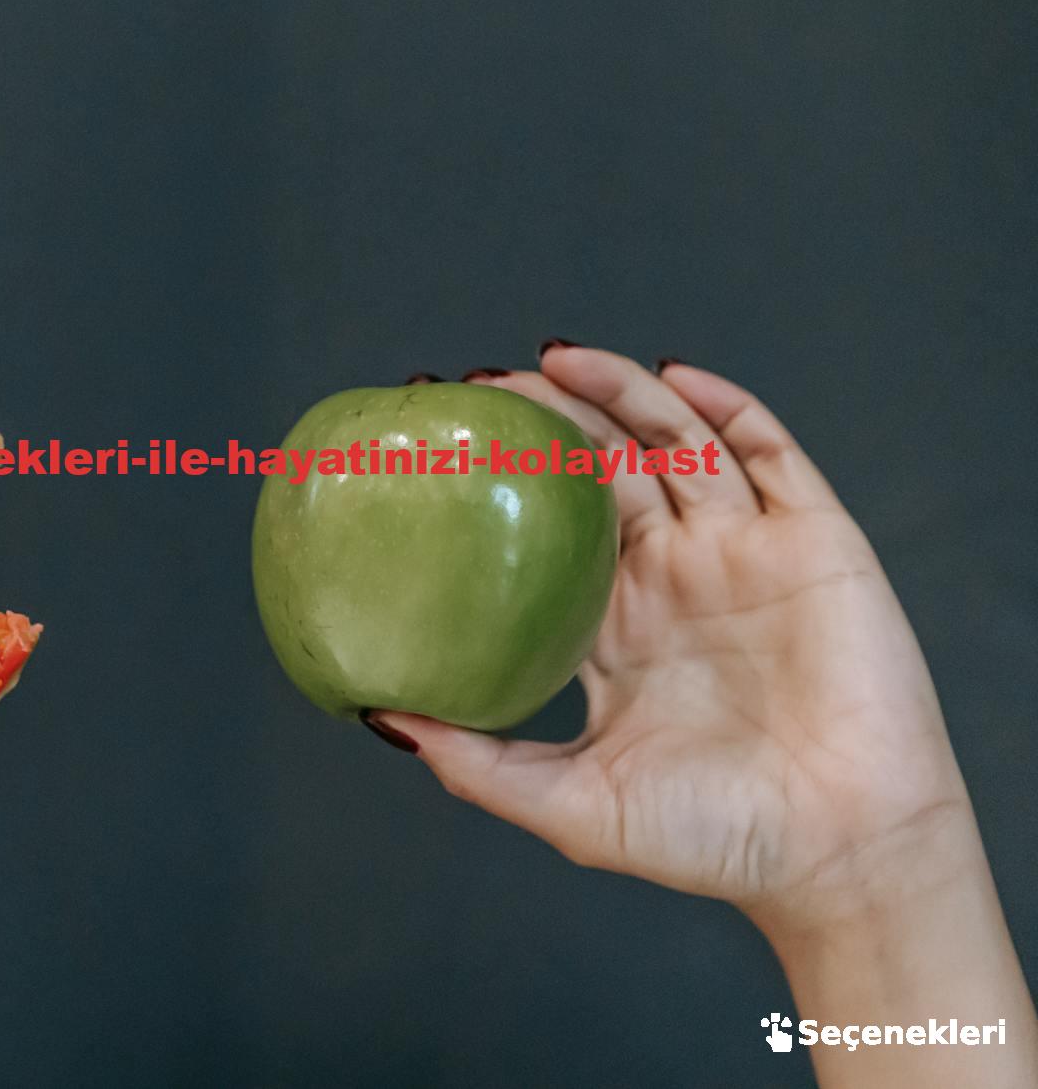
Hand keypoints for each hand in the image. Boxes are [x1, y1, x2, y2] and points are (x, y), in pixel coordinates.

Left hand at [364, 346, 1035, 1085]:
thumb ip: (477, 763)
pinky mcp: (814, 545)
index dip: (500, 480)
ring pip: (676, 442)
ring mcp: (744, 554)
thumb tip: (377, 715)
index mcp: (616, 624)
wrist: (841, 860)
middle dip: (548, 417)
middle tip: (482, 382)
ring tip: (556, 358)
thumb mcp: (570, 804)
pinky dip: (727, 408)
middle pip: (605, 466)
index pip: (546, 526)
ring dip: (621, 392)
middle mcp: (675, 576)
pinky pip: (770, 454)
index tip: (436, 441)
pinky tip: (676, 377)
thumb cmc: (710, 841)